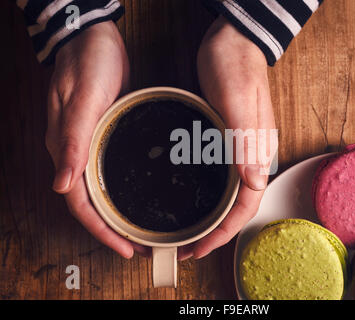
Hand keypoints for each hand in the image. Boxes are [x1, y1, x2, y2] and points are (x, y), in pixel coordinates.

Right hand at [45, 21, 138, 257]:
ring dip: (118, 212)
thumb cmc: (88, 63)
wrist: (94, 39)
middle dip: (111, 228)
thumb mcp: (82, 100)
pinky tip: (140, 191)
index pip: (80, 203)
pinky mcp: (103, 134)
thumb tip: (61, 186)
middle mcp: (75, 152)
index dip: (101, 229)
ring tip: (141, 226)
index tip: (125, 247)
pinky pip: (110, 170)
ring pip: (100, 189)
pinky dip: (122, 188)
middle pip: (90, 202)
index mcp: (67, 149)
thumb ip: (71, 142)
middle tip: (138, 244)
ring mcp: (88, 144)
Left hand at [179, 16, 277, 259]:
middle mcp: (251, 154)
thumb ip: (246, 140)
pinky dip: (207, 196)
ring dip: (211, 218)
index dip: (225, 231)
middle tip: (188, 248)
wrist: (233, 39)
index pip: (247, 202)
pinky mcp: (226, 139)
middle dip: (216, 232)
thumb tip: (253, 182)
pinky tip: (191, 200)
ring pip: (229, 194)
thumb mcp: (237, 100)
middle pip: (238, 205)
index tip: (201, 247)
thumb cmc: (235, 63)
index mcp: (257, 149)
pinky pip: (220, 177)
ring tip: (188, 233)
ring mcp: (239, 148)